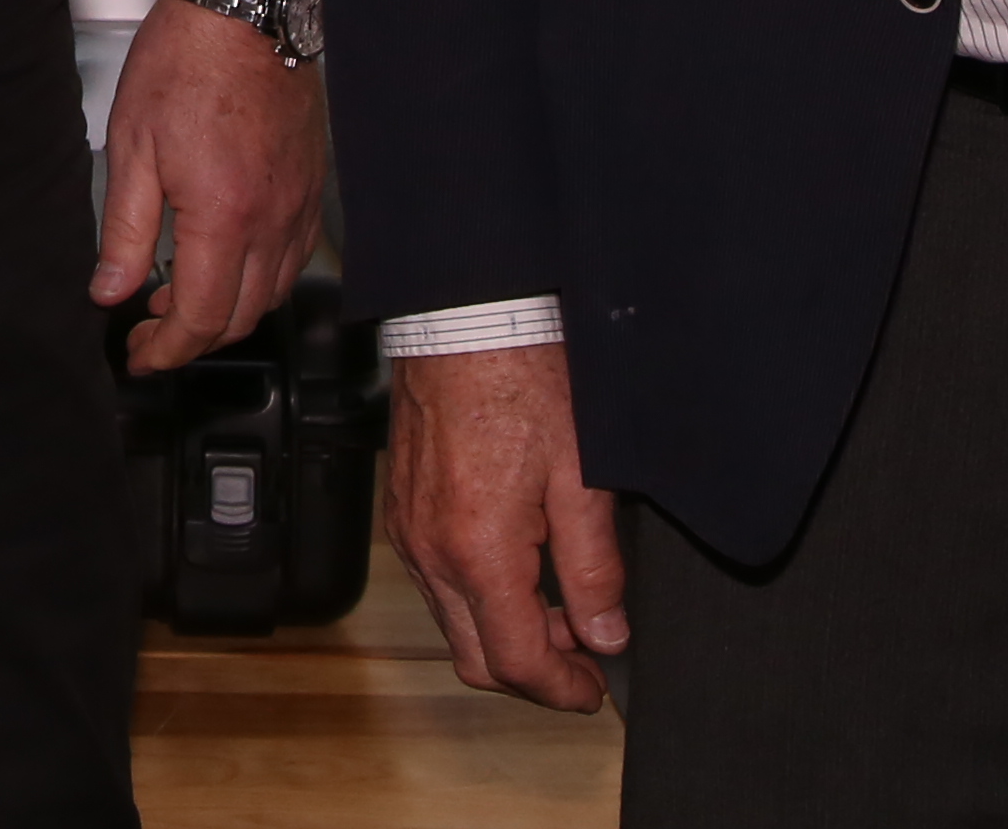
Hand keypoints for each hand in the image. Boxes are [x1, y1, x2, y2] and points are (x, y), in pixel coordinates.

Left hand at [92, 0, 329, 370]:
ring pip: (273, 293)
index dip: (166, 350)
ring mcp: (298, 204)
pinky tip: (228, 263)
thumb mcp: (132, 146)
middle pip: (241, 317)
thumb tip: (109, 288)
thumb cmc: (188, 62)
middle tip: (151, 332)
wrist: (243, 9)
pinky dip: (261, 279)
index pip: (200, 316)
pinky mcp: (310, 188)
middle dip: (193, 339)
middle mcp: (271, 218)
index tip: (140, 354)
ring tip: (180, 298)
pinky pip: (294, 258)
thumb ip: (122, 229)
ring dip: (228, 313)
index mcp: (223, 215)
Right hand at [386, 341, 630, 712]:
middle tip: (584, 656)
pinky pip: (435, 582)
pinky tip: (519, 567)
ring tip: (561, 606)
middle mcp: (431, 551)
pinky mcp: (401, 508)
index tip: (595, 690)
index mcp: (479, 551)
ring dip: (506, 632)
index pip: (518, 661)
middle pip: (476, 658)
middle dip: (533, 672)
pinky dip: (477, 596)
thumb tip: (606, 634)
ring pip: (453, 623)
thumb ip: (595, 568)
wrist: (465, 315)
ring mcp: (408, 531)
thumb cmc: (523, 377)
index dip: (563, 691)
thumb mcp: (582, 478)